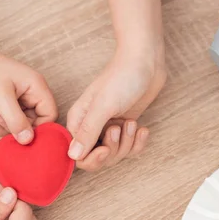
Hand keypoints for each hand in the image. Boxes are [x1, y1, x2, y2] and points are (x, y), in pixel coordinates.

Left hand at [0, 0, 57, 144]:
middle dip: (12, 127)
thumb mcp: (0, 98)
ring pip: (16, 122)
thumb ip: (16, 121)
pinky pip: (5, 118)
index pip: (49, 115)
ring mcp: (18, 96)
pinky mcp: (5, 100)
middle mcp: (30, 92)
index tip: (19, 132)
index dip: (37, 128)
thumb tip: (28, 141)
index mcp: (36, 87)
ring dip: (0, 125)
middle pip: (32, 121)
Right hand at [67, 42, 166, 170]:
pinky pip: (129, 148)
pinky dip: (138, 142)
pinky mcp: (125, 126)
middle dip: (113, 149)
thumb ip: (88, 132)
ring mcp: (109, 127)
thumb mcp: (103, 105)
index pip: (78, 156)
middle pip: (98, 158)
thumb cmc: (122, 77)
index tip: (106, 149)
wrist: (146, 61)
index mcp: (78, 121)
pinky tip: (142, 128)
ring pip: (115, 154)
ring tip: (132, 123)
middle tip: (120, 127)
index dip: (93, 158)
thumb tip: (73, 156)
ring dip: (127, 143)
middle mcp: (91, 127)